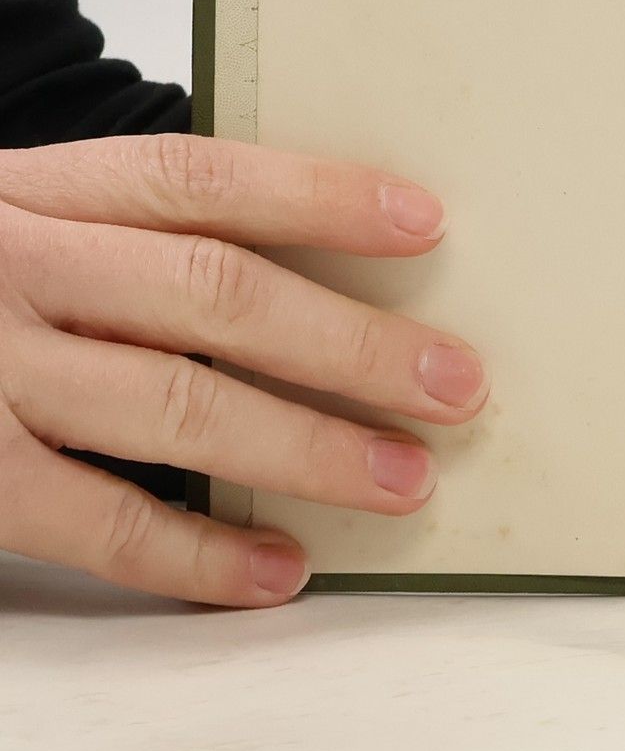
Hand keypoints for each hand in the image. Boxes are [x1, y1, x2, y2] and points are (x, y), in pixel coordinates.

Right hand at [0, 133, 485, 606]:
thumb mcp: (21, 216)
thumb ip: (130, 232)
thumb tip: (312, 264)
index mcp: (41, 192)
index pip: (202, 179)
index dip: (321, 196)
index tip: (427, 225)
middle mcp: (13, 270)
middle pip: (215, 296)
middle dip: (351, 345)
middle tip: (455, 384)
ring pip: (174, 408)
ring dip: (307, 449)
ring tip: (404, 479)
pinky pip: (93, 522)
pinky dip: (194, 553)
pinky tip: (277, 570)